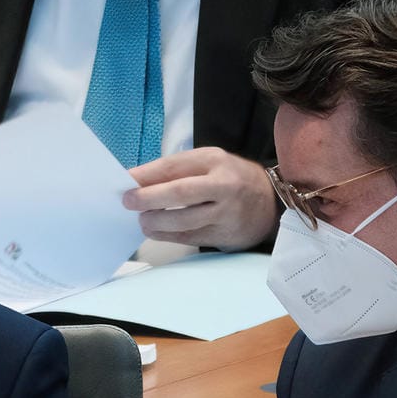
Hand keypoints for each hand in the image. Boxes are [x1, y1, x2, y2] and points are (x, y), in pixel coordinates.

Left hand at [123, 148, 278, 250]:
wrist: (270, 202)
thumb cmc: (230, 178)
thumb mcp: (210, 163)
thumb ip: (179, 170)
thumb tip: (138, 181)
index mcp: (215, 160)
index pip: (175, 166)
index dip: (147, 175)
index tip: (125, 180)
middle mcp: (223, 185)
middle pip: (180, 192)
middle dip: (149, 198)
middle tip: (128, 202)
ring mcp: (226, 212)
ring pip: (185, 220)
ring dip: (157, 221)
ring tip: (142, 221)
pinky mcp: (225, 234)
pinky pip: (191, 237)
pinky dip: (168, 236)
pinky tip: (156, 232)